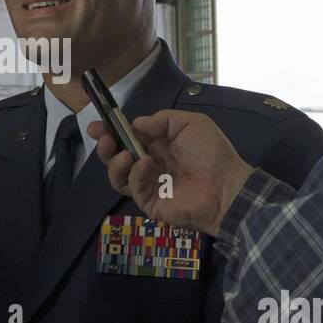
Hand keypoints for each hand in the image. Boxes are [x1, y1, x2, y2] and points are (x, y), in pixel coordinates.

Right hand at [88, 110, 252, 235]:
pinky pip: (132, 188)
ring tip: (123, 154)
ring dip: (115, 162)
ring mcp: (148, 184)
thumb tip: (136, 123)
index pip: (128, 137)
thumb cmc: (211, 153)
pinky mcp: (149, 202)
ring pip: (118, 174)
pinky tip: (145, 165)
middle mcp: (150, 163)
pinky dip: (135, 174)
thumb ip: (163, 120)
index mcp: (159, 145)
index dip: (111, 131)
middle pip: (117, 156)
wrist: (226, 187)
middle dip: (105, 145)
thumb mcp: (191, 124)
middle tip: (102, 138)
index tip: (97, 125)